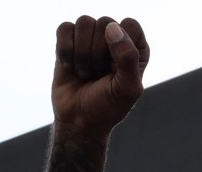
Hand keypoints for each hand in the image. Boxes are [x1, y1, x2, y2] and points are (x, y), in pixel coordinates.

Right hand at [52, 16, 149, 139]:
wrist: (79, 119)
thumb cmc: (108, 106)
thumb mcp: (127, 88)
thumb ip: (127, 57)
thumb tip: (112, 27)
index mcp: (136, 48)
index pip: (130, 24)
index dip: (120, 44)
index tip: (115, 68)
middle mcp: (115, 39)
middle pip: (105, 22)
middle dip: (99, 53)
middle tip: (99, 75)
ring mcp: (91, 38)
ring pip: (84, 22)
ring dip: (82, 53)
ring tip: (86, 72)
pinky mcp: (69, 41)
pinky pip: (64, 28)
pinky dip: (65, 50)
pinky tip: (70, 66)